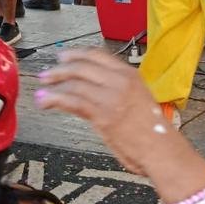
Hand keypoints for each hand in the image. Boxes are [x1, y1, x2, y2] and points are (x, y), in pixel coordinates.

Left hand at [36, 49, 184, 175]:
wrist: (162, 149)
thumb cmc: (153, 131)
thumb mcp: (139, 99)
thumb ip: (119, 90)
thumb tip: (95, 90)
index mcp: (131, 75)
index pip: (98, 55)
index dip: (76, 54)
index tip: (63, 57)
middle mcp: (120, 81)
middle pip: (82, 67)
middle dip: (60, 69)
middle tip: (47, 73)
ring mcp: (111, 97)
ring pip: (75, 83)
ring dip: (54, 85)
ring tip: (42, 90)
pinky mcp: (102, 115)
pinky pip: (73, 101)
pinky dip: (55, 99)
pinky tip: (45, 102)